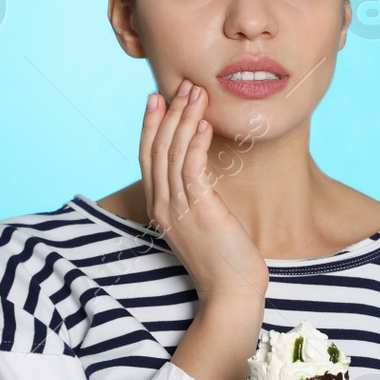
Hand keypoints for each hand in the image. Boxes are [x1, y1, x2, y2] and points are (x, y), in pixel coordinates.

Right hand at [140, 78, 268, 301]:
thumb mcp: (204, 225)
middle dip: (168, 113)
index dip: (151, 126)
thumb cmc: (224, 262)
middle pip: (157, 149)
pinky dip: (195, 143)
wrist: (231, 294)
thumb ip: (198, 201)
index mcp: (161, 208)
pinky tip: (204, 124)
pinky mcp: (199, 212)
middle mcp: (163, 206)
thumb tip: (205, 179)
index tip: (158, 99)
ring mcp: (179, 209)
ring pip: (173, 154)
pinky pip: (192, 169)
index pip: (149, 158)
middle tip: (180, 85)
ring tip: (196, 93)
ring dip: (184, 120)